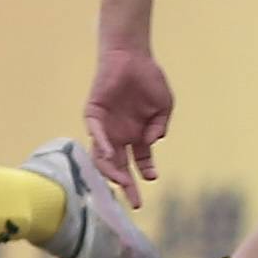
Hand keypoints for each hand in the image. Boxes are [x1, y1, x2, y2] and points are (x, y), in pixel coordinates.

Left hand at [83, 41, 174, 198]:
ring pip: (104, 156)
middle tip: (134, 201)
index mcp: (136, 135)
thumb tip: (153, 141)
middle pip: (120, 166)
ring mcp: (105, 128)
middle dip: (127, 184)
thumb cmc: (148, 79)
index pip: (140, 160)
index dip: (146, 171)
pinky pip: (96, 134)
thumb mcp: (164, 105)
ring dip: (112, 170)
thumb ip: (159, 125)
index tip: (152, 179)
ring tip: (121, 181)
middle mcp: (119, 135)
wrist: (131, 56)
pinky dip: (102, 145)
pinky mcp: (93, 115)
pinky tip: (111, 153)